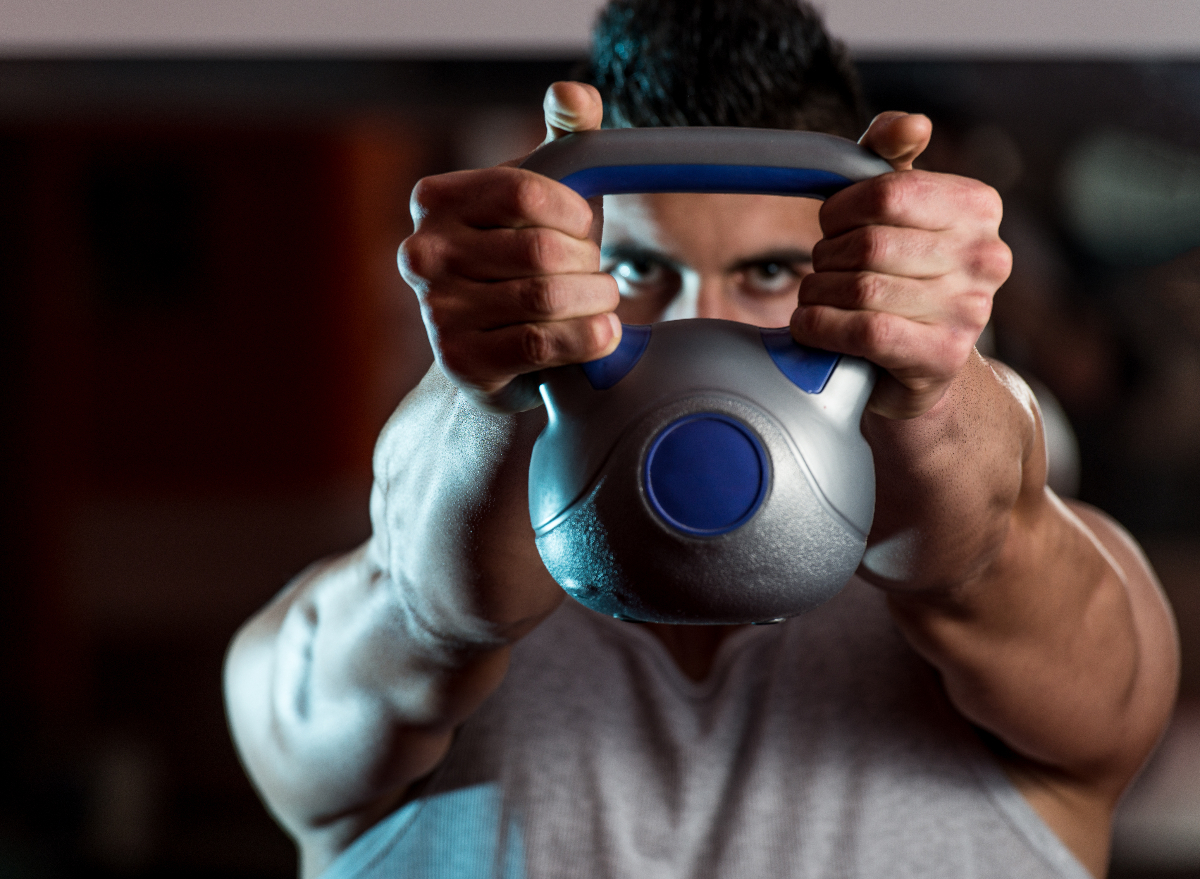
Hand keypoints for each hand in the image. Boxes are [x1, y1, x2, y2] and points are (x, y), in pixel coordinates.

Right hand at [398, 82, 620, 411]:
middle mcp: (422, 252)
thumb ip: (568, 137)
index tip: (585, 229)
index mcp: (437, 198)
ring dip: (594, 302)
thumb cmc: (530, 259)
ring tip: (599, 302)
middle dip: (587, 265)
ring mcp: (436, 310)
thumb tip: (572, 93)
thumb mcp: (549, 195)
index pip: (524, 192)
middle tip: (592, 275)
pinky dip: (587, 339)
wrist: (501, 352)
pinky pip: (543, 342)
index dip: (574, 213)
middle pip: (542, 250)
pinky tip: (602, 335)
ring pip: (548, 298)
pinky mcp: (460, 360)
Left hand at [789, 112, 1011, 418]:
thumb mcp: (894, 212)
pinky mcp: (942, 357)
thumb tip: (912, 124)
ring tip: (819, 299)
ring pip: (860, 288)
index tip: (833, 226)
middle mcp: (987, 257)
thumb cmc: (897, 278)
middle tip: (825, 270)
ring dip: (818, 294)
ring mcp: (970, 311)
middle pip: (869, 243)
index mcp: (979, 207)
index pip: (888, 191)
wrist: (917, 370)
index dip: (840, 209)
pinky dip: (821, 326)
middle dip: (827, 257)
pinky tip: (812, 326)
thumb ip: (891, 159)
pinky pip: (863, 330)